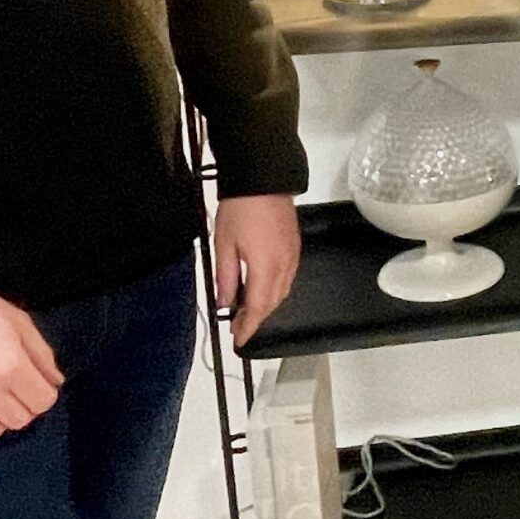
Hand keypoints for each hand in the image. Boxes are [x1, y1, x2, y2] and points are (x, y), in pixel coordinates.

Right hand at [0, 280, 64, 438]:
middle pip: (22, 418)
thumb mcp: (20, 322)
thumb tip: (56, 382)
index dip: (46, 393)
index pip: (43, 401)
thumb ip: (42, 355)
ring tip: (0, 394)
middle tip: (20, 388)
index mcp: (10, 364)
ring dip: (5, 415)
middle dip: (27, 405)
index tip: (39, 382)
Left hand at [214, 194, 300, 347]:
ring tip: (248, 310)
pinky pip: (288, 277)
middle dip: (257, 318)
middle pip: (273, 302)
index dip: (248, 326)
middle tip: (239, 327)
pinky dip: (276, 289)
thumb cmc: (241, 207)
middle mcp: (283, 265)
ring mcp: (292, 255)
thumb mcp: (224, 243)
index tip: (239, 340)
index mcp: (265, 266)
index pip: (258, 307)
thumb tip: (225, 302)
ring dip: (267, 305)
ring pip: (283, 291)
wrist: (263, 178)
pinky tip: (263, 287)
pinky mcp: (295, 246)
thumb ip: (226, 277)